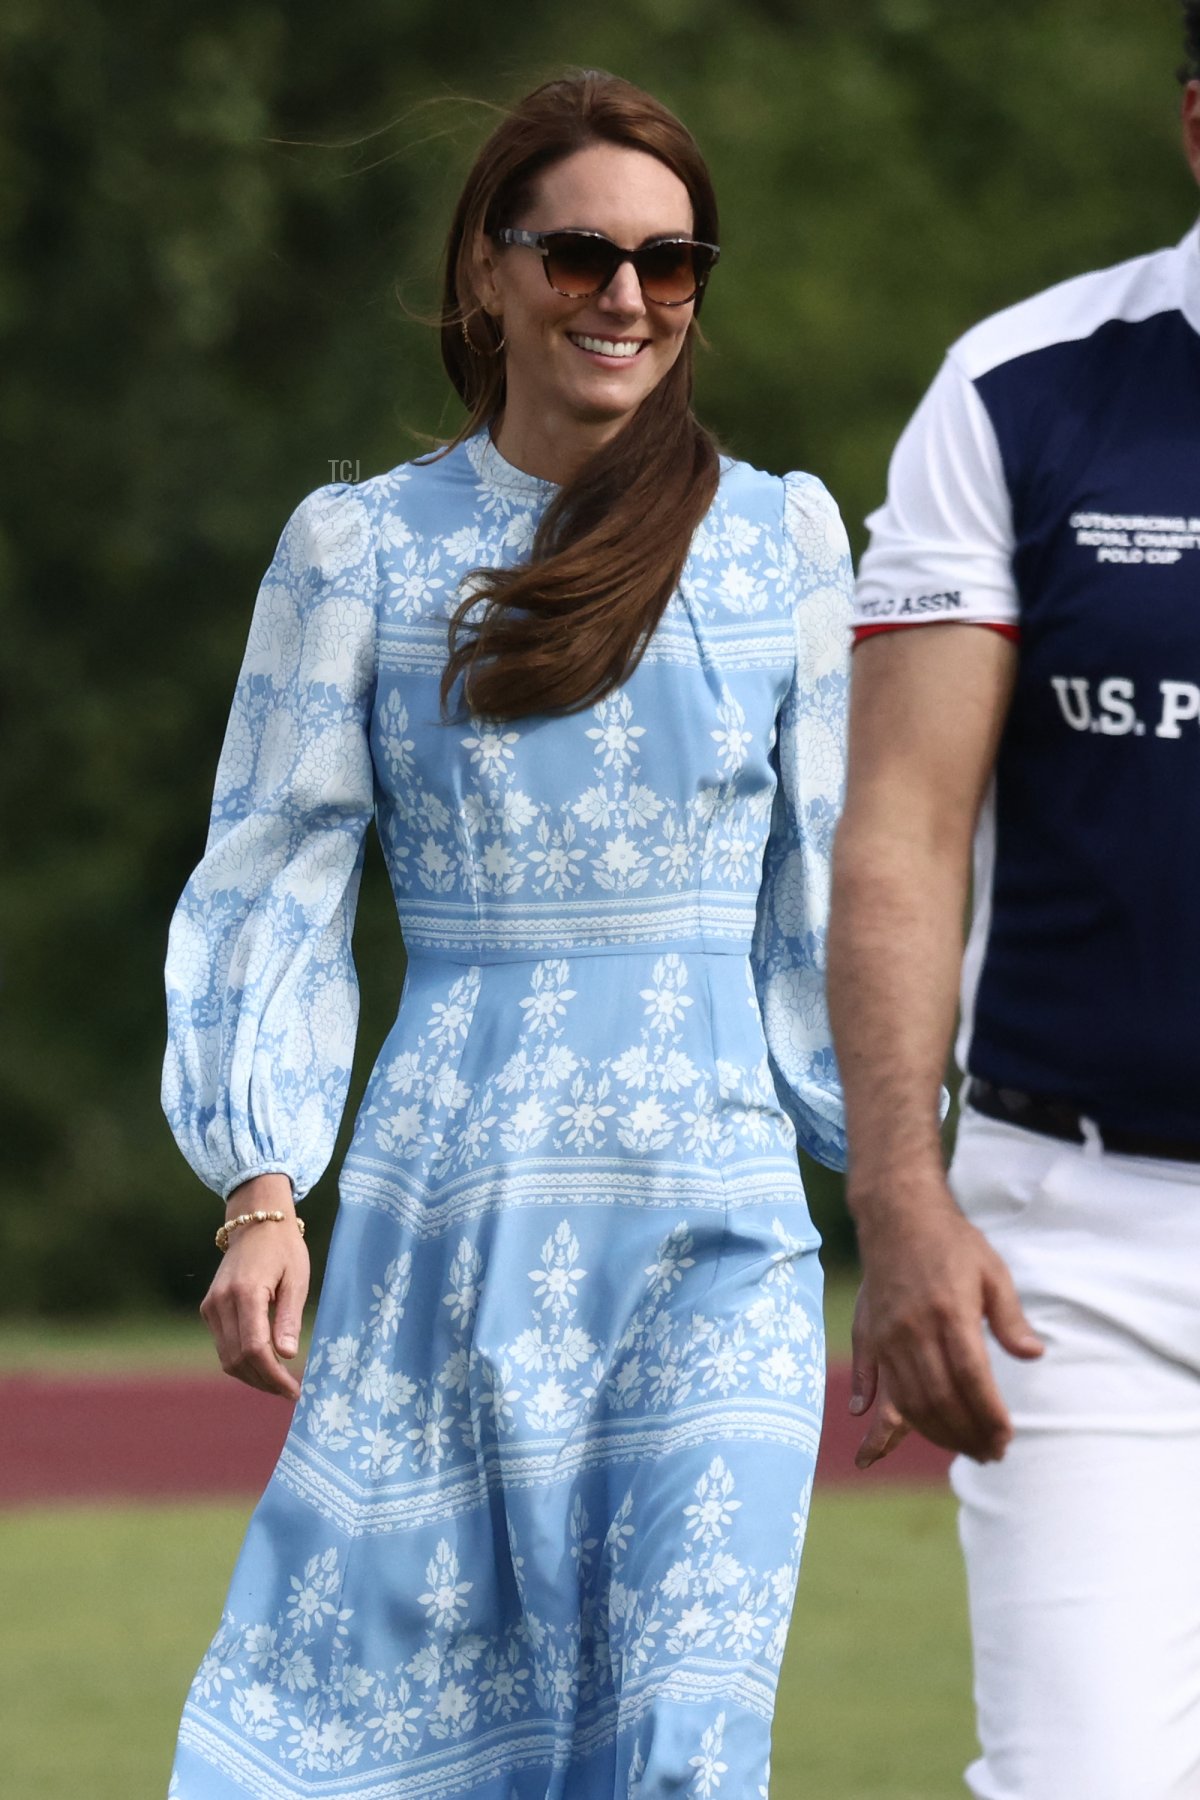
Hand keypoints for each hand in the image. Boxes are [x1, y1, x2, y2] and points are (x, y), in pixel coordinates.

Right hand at [200, 1174, 308, 1399]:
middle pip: (237, 1359)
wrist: (256, 1222)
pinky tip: (265, 1365)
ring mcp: (211, 1306)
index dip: (274, 1376)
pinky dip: (242, 1361)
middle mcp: (221, 1302)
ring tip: (280, 1382)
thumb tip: (288, 1355)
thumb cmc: (284, 1248)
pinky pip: (223, 1346)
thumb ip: (290, 1316)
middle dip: (264, 1381)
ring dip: (252, 1376)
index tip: (294, 1390)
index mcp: (245, 1292)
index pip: (254, 1349)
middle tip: (290, 1390)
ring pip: (227, 1358)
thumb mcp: (297, 1278)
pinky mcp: (208, 1309)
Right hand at [850, 1178, 1042, 1462]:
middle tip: (989, 1454)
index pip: (971, 1379)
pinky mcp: (869, 1333)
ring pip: (907, 1398)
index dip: (988, 1416)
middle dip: (966, 1434)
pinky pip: (873, 1380)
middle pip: (939, 1398)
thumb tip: (1034, 1356)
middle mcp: (914, 1329)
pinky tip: (887, 1431)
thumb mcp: (992, 1272)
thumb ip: (1011, 1318)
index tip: (1005, 1438)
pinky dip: (880, 1410)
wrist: (897, 1213)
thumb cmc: (952, 1242)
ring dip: (934, 1432)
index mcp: (950, 1312)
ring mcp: (887, 1333)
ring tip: (960, 1447)